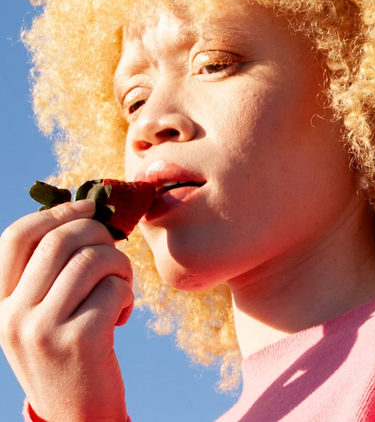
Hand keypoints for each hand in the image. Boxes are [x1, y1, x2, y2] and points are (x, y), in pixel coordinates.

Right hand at [0, 200, 131, 420]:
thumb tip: (82, 211)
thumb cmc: (69, 353)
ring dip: (120, 268)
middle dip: (100, 236)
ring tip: (119, 290)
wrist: (77, 415)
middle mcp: (11, 314)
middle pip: (62, 240)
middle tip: (115, 254)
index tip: (89, 207)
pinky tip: (119, 319)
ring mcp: (41, 329)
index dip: (58, 213)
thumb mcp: (43, 314)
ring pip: (94, 261)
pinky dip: (127, 297)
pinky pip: (115, 290)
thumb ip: (49, 272)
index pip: (18, 237)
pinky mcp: (78, 340)